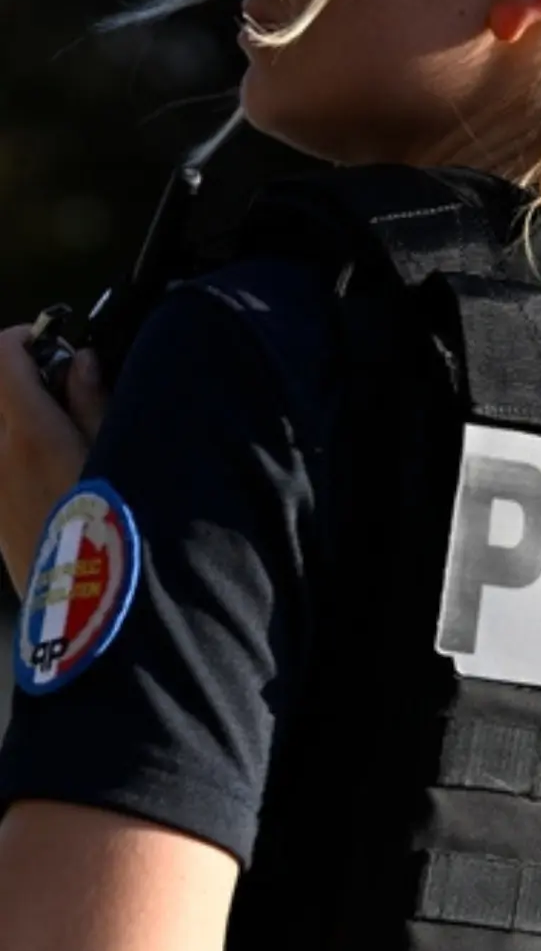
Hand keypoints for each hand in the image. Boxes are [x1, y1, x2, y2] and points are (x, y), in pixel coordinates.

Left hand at [0, 326, 109, 599]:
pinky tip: (51, 472)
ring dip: (19, 416)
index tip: (56, 348)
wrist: (86, 611)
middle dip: (20, 375)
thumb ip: (95, 402)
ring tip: (60, 433)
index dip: (28, 339)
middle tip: (62, 388)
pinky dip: (16, 450)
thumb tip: (82, 365)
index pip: (2, 352)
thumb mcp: (119, 457)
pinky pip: (1, 462)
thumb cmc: (113, 531)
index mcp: (27, 429)